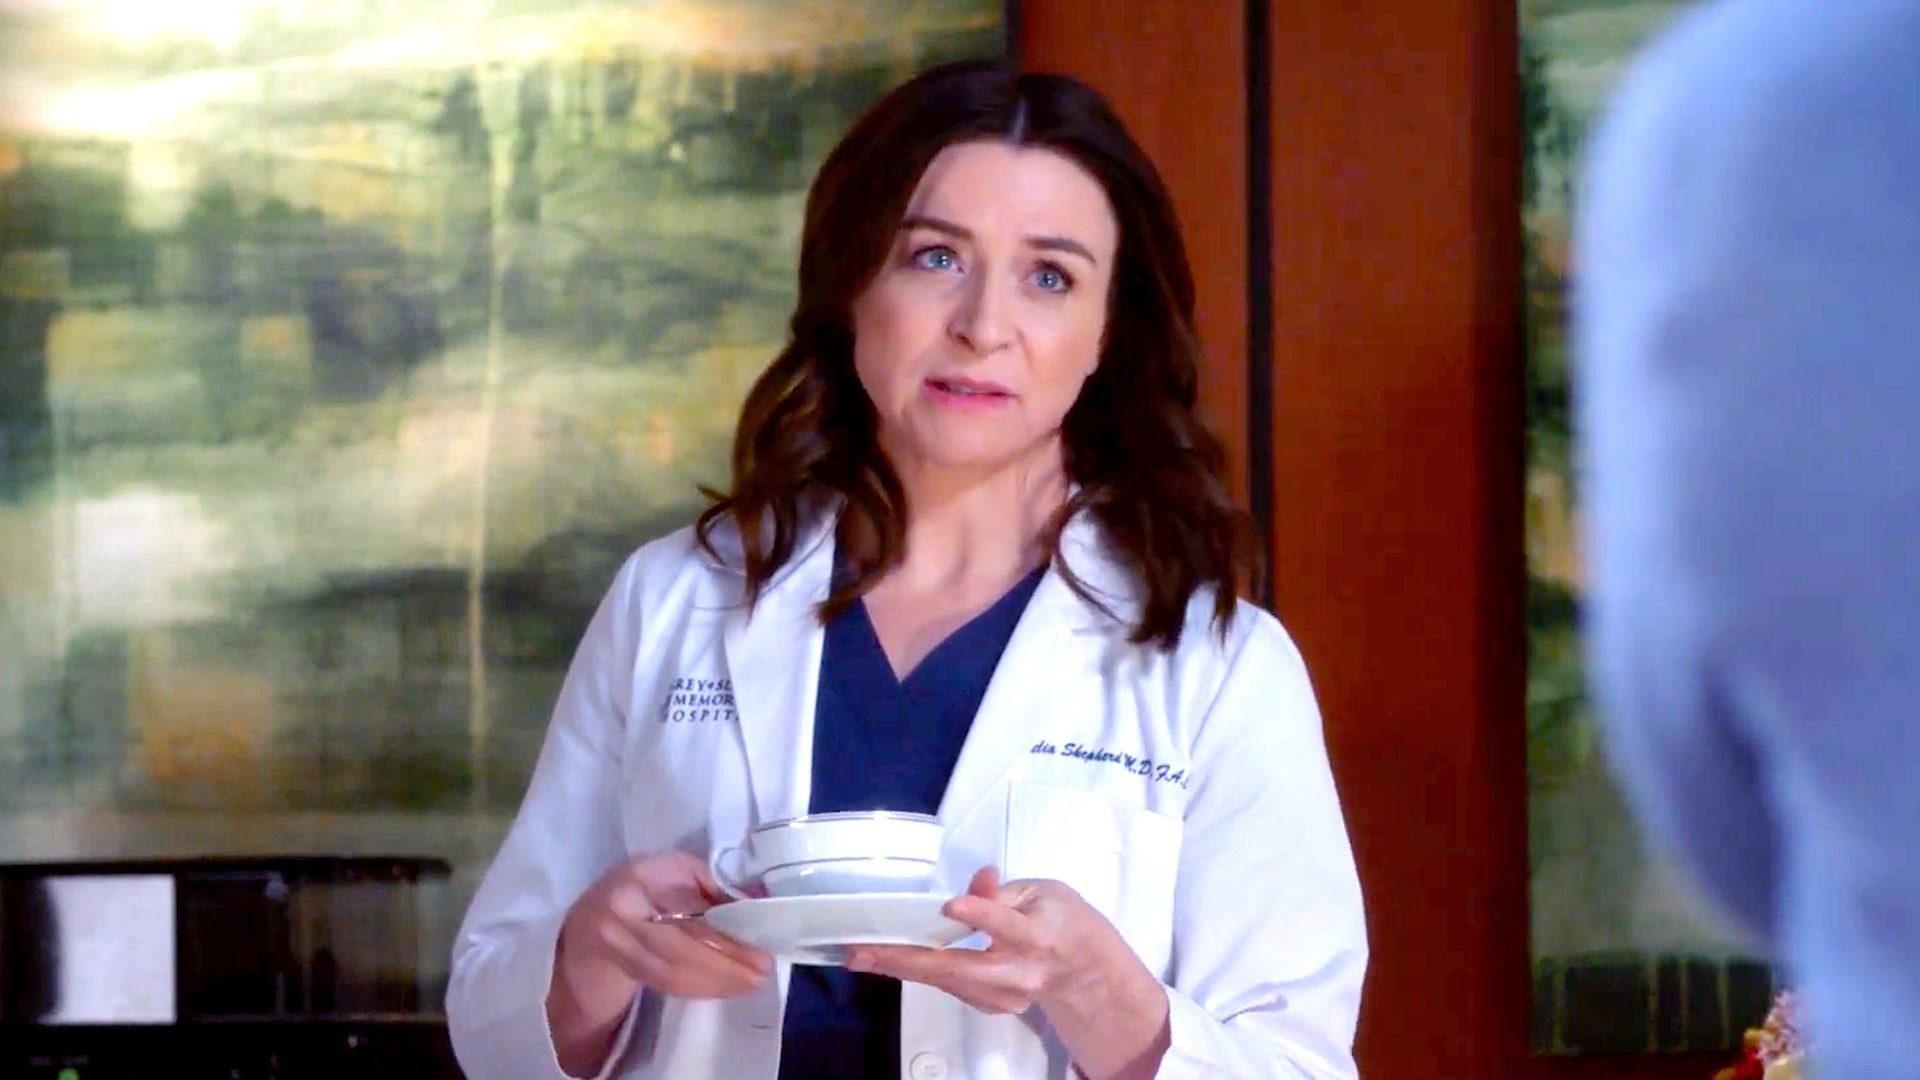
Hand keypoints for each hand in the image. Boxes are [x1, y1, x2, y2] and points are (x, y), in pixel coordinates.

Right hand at [548, 851, 769, 1076]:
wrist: (593, 918)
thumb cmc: (644, 885)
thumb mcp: (675, 870)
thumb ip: (711, 884)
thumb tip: (759, 900)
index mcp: (634, 881)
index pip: (682, 915)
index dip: (721, 938)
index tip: (757, 949)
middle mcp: (618, 917)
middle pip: (676, 952)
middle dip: (724, 967)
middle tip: (761, 974)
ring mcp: (614, 949)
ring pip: (671, 975)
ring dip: (717, 983)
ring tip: (751, 983)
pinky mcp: (623, 971)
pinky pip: (667, 985)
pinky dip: (701, 988)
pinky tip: (727, 986)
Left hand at [845, 868, 1169, 1079]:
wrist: (1082, 971)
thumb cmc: (1061, 921)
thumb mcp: (1041, 892)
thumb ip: (1003, 892)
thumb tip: (977, 880)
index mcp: (1038, 937)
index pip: (1007, 926)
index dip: (981, 916)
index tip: (952, 906)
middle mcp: (1020, 974)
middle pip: (960, 969)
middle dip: (908, 960)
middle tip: (864, 951)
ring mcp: (1004, 997)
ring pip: (947, 982)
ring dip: (901, 967)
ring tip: (862, 954)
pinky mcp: (991, 1007)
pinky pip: (949, 987)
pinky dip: (918, 973)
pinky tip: (888, 960)